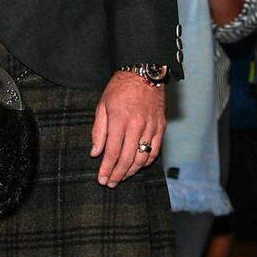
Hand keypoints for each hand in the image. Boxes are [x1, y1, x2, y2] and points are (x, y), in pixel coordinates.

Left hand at [90, 71, 165, 187]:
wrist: (144, 72)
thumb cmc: (119, 88)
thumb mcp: (102, 106)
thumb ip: (98, 131)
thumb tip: (95, 153)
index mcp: (119, 120)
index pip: (112, 152)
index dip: (107, 168)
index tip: (102, 179)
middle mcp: (136, 126)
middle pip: (127, 158)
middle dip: (118, 174)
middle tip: (110, 183)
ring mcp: (151, 127)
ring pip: (142, 157)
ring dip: (132, 171)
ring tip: (122, 177)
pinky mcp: (161, 126)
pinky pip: (155, 149)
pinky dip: (147, 161)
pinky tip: (139, 166)